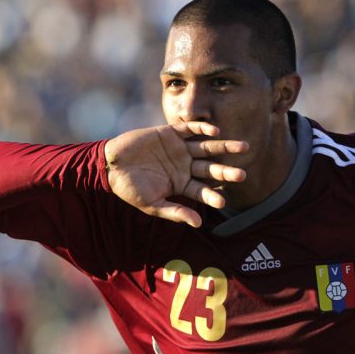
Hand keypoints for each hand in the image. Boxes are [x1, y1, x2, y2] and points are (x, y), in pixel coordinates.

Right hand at [104, 122, 247, 226]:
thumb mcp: (152, 204)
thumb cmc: (129, 188)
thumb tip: (198, 224)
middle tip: (243, 175)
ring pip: (208, 148)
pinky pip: (191, 130)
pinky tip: (215, 132)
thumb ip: (175, 211)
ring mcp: (180, 149)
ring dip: (225, 147)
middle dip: (226, 172)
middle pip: (211, 169)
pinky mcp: (171, 133)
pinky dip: (203, 129)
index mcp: (182, 184)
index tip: (223, 203)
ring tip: (244, 147)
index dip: (212, 196)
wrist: (110, 165)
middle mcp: (185, 166)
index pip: (202, 191)